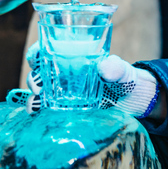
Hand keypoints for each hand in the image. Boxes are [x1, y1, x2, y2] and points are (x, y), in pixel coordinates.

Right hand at [6, 44, 159, 118]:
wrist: (134, 102)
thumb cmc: (126, 79)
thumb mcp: (123, 71)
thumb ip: (115, 68)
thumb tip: (104, 67)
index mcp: (73, 60)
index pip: (47, 52)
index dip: (35, 53)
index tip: (34, 58)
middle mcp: (64, 77)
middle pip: (39, 74)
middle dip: (33, 79)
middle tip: (38, 86)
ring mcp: (64, 95)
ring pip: (40, 95)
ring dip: (33, 99)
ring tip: (37, 105)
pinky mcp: (67, 113)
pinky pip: (49, 112)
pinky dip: (42, 114)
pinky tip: (42, 117)